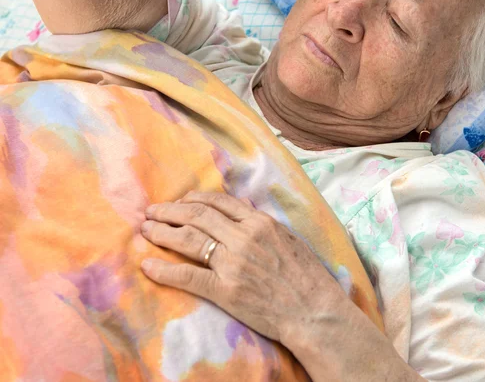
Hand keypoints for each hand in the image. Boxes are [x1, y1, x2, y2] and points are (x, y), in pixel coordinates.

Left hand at [140, 191, 348, 346]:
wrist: (314, 311)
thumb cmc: (306, 276)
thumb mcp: (287, 238)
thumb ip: (261, 224)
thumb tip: (238, 211)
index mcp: (260, 222)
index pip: (218, 202)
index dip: (193, 199)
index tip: (180, 201)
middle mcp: (244, 237)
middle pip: (197, 216)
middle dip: (170, 211)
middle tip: (152, 212)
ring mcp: (233, 263)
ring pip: (188, 240)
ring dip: (162, 232)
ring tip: (146, 230)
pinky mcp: (225, 290)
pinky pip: (188, 277)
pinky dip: (164, 270)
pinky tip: (147, 266)